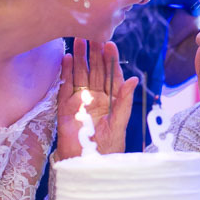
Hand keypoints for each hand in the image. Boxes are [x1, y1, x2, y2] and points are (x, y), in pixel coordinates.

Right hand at [56, 39, 137, 157]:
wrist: (88, 164)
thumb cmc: (108, 148)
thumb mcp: (119, 123)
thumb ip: (124, 101)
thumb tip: (134, 80)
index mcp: (111, 100)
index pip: (111, 75)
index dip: (110, 60)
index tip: (109, 44)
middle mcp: (96, 97)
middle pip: (94, 70)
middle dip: (93, 53)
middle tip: (91, 34)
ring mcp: (80, 101)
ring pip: (80, 74)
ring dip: (79, 58)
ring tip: (78, 40)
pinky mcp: (66, 108)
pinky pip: (65, 86)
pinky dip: (66, 72)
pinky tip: (67, 58)